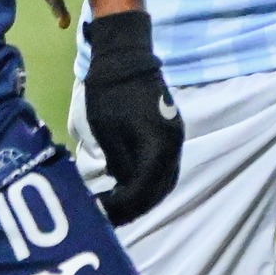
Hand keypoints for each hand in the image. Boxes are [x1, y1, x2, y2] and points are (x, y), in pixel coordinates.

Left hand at [82, 10, 182, 225]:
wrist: (127, 57)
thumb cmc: (109, 93)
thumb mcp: (106, 133)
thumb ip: (118, 165)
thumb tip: (120, 190)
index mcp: (156, 147)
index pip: (142, 191)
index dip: (121, 207)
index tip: (100, 213)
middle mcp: (173, 147)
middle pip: (158, 191)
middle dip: (134, 208)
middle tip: (108, 216)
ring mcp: (176, 140)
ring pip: (165, 182)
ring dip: (143, 198)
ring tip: (118, 206)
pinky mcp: (172, 134)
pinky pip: (165, 168)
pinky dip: (150, 183)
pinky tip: (130, 187)